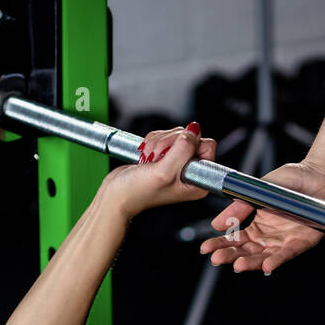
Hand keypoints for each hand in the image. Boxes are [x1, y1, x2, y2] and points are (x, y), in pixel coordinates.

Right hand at [101, 124, 218, 218]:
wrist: (116, 194)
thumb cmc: (138, 192)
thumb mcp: (164, 171)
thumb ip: (183, 149)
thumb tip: (194, 129)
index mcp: (199, 181)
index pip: (208, 146)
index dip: (189, 144)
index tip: (173, 156)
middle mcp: (191, 172)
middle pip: (191, 137)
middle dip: (170, 143)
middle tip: (157, 158)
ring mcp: (178, 163)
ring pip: (176, 134)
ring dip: (159, 142)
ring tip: (150, 159)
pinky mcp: (166, 156)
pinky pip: (164, 136)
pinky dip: (153, 141)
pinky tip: (147, 156)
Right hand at [200, 160, 324, 273]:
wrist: (318, 173)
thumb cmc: (291, 180)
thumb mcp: (258, 191)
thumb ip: (239, 207)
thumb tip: (216, 224)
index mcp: (259, 225)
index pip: (236, 240)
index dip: (220, 244)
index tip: (205, 249)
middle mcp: (271, 236)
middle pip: (248, 251)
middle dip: (231, 256)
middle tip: (217, 259)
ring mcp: (287, 240)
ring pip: (266, 256)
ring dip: (252, 262)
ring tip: (238, 265)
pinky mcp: (305, 240)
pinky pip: (290, 252)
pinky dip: (278, 259)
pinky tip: (267, 265)